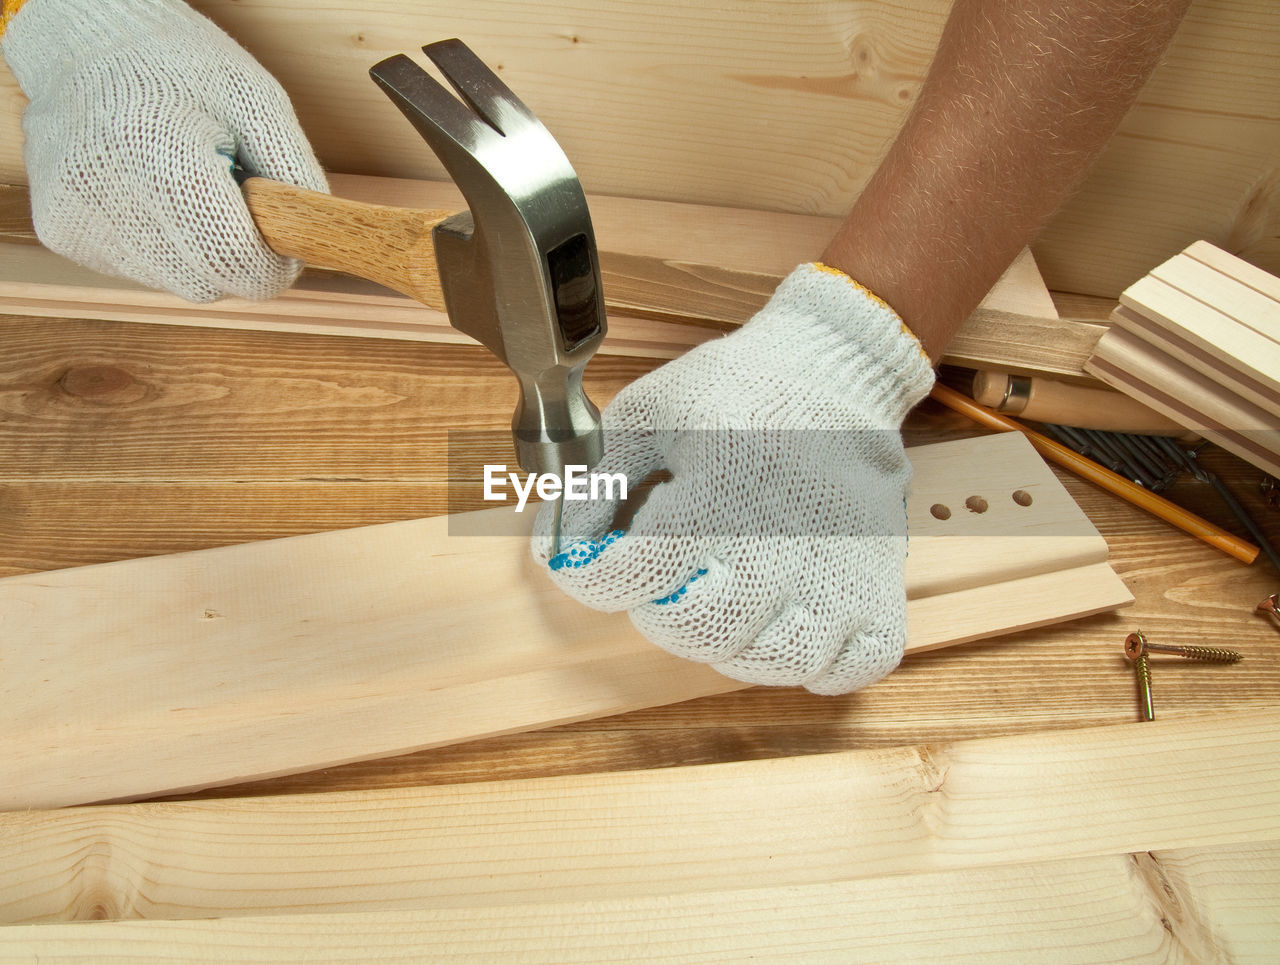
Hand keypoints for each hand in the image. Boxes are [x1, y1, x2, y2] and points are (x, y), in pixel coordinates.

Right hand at [3, 0, 327, 301]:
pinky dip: (164, 247)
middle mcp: (106, 189)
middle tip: (242, 211)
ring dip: (201, 255)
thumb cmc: (179, 67)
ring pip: (177, 284)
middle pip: (209, 284)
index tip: (287, 246)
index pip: (236, 260)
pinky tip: (156, 198)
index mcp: (159, 151)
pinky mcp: (60, 231)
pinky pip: (143, 271)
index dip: (274, 264)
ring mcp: (75, 215)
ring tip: (191, 192)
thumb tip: (314, 239)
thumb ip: (294, 173)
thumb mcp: (258, 101)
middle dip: (240, 260)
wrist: (85, 47)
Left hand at [533, 264, 934, 694]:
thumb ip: (594, 485)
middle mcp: (781, 541)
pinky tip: (792, 623)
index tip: (597, 559)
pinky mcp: (879, 588)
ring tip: (729, 603)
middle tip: (669, 580)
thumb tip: (557, 549)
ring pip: (776, 661)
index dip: (593, 576)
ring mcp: (839, 573)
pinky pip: (852, 667)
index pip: (631, 576)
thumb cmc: (738, 392)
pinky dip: (819, 663)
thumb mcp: (647, 414)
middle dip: (662, 613)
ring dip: (735, 645)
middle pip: (700, 630)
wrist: (836, 368)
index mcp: (717, 491)